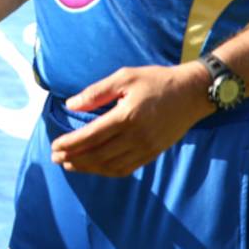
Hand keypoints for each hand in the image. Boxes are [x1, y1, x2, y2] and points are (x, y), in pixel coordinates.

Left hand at [49, 62, 214, 176]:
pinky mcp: (154, 153)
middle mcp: (137, 136)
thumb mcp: (124, 77)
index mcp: (127, 116)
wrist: (193, 93)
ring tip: (70, 165)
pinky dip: (107, 171)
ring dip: (88, 168)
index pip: (91, 136)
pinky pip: (127, 168)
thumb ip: (96, 93)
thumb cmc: (156, 81)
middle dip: (74, 159)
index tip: (54, 146)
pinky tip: (95, 167)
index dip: (71, 144)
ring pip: (111, 166)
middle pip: (98, 155)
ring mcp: (147, 148)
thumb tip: (70, 105)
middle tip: (56, 158)